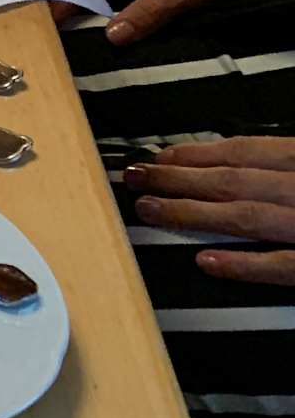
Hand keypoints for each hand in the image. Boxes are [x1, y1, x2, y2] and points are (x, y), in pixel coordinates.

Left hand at [125, 138, 294, 284]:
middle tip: (137, 178)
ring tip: (150, 210)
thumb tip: (245, 160)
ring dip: (192, 213)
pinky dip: (243, 264)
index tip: (161, 158)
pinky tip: (205, 261)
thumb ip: (286, 162)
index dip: (195, 155)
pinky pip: (282, 265)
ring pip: (245, 217)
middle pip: (232, 181)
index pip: (242, 152)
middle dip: (177, 179)